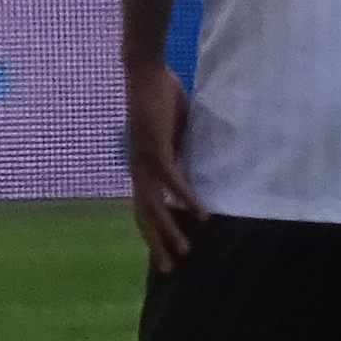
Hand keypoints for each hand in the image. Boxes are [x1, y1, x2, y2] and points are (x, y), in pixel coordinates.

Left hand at [123, 60, 202, 271]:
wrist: (146, 71)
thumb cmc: (161, 97)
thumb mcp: (175, 132)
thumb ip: (181, 151)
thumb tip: (195, 165)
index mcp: (142, 167)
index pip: (146, 206)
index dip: (154, 230)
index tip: (166, 251)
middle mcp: (139, 169)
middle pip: (145, 216)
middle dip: (156, 243)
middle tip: (169, 269)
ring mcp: (144, 161)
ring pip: (155, 206)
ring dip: (169, 231)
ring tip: (185, 251)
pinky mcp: (156, 149)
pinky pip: (173, 182)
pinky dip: (187, 198)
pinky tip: (201, 214)